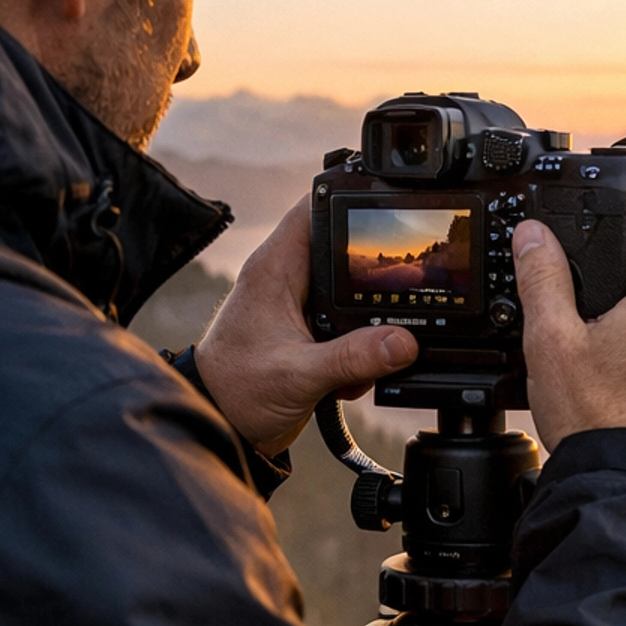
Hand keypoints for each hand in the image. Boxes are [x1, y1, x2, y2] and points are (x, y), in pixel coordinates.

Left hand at [193, 196, 417, 455]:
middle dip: (374, 274)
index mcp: (276, 269)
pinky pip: (349, 329)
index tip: (388, 203)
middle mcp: (287, 281)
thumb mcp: (299, 375)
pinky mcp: (309, 336)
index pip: (314, 208)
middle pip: (344, 251)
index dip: (350, 198)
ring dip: (369, 324)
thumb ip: (353, 358)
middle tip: (400, 294)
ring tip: (367, 354)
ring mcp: (299, 308)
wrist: (220, 428)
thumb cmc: (236, 391)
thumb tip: (404, 342)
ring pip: (351, 294)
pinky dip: (360, 352)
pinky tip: (348, 380)